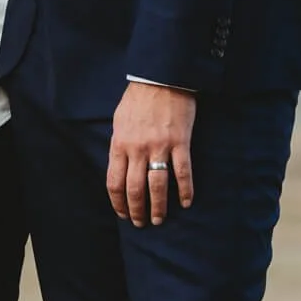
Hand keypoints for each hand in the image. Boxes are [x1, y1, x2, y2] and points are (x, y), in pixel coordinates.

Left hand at [107, 81, 196, 226]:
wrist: (160, 77)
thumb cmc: (138, 98)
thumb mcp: (120, 120)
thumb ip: (120, 144)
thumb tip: (119, 166)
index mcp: (120, 143)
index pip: (114, 182)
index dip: (118, 202)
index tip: (123, 214)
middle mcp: (137, 148)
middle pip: (134, 188)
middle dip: (137, 210)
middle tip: (142, 223)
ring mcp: (159, 146)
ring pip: (157, 185)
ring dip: (158, 206)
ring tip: (159, 220)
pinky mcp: (180, 142)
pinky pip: (183, 172)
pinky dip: (185, 190)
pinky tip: (186, 202)